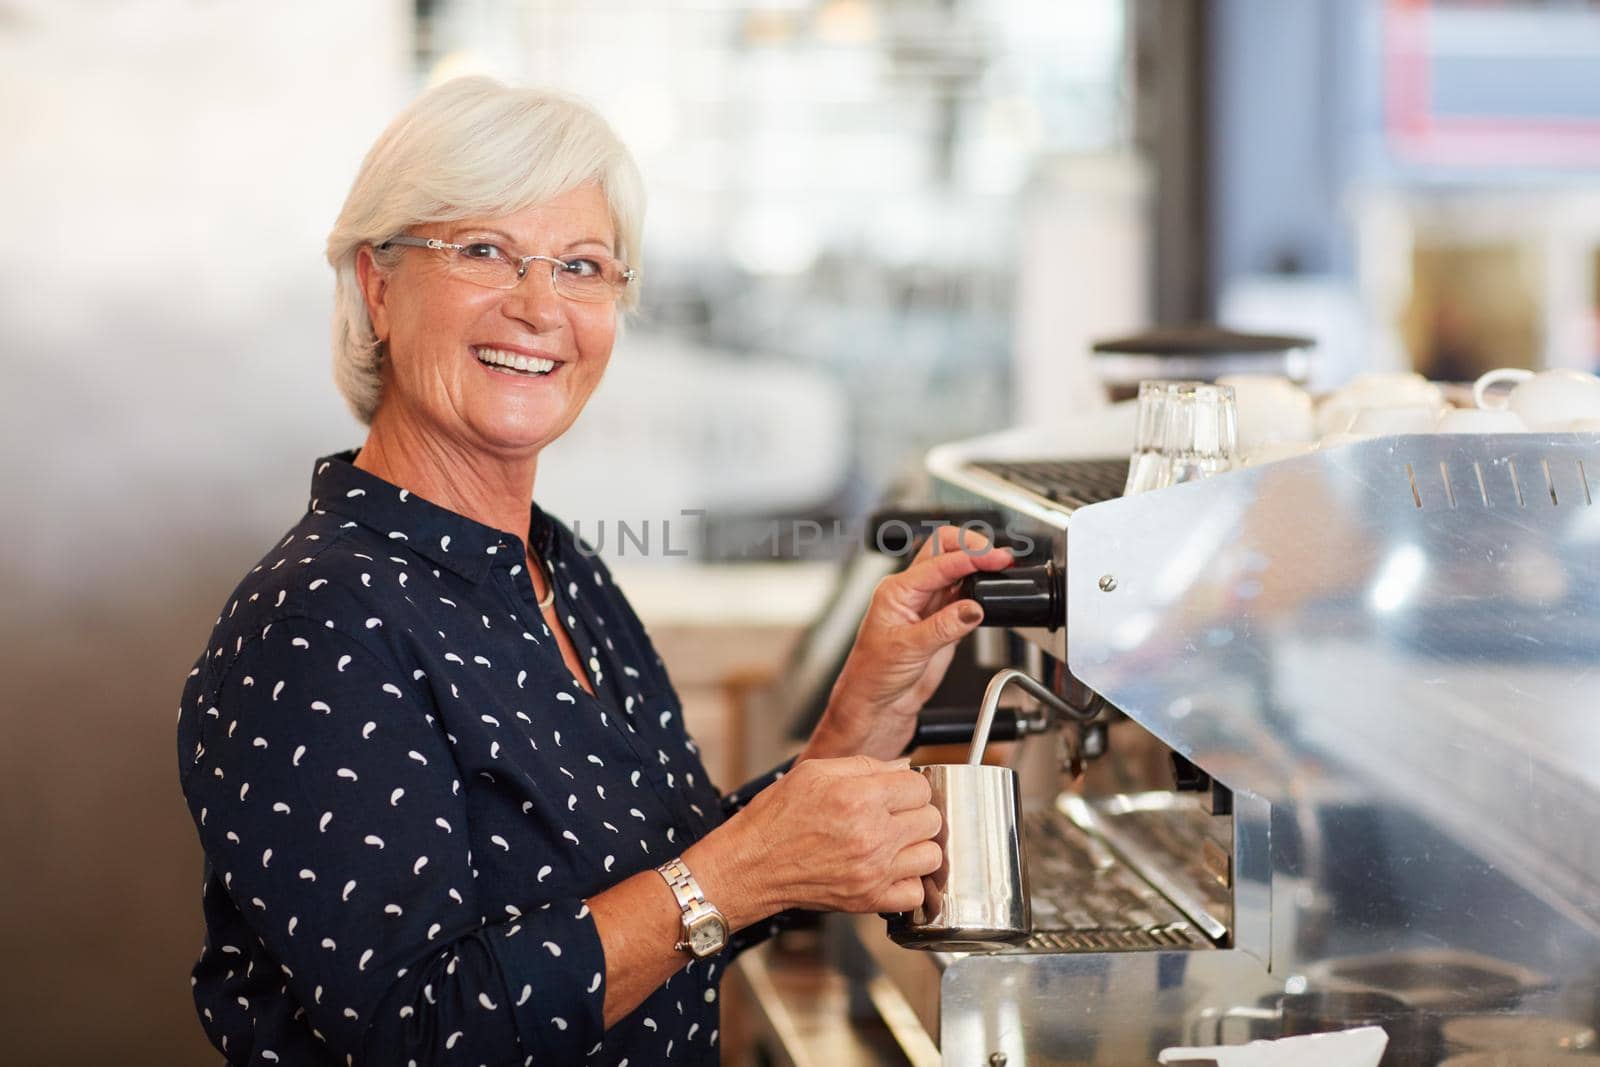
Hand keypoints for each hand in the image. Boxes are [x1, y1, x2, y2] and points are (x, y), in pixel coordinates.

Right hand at [724, 756, 941, 913]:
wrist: (751, 865)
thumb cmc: (776, 819)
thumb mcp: (814, 772)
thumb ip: (865, 765)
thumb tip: (901, 767)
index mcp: (859, 798)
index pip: (920, 786)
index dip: (909, 785)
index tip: (897, 791)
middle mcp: (872, 836)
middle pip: (931, 819)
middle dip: (915, 813)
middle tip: (894, 815)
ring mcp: (873, 871)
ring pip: (932, 855)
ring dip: (917, 847)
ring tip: (895, 842)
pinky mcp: (869, 900)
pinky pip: (915, 892)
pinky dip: (908, 882)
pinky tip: (890, 869)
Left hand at [807, 525, 1013, 760]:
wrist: (876, 706)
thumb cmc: (873, 676)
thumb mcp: (908, 650)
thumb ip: (944, 627)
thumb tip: (973, 608)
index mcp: (896, 591)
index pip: (939, 562)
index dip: (970, 557)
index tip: (995, 558)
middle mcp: (912, 593)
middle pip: (945, 550)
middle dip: (973, 547)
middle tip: (999, 557)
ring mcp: (929, 607)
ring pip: (957, 572)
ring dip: (978, 568)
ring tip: (1001, 571)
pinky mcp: (943, 624)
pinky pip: (965, 599)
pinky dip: (980, 593)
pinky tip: (991, 595)